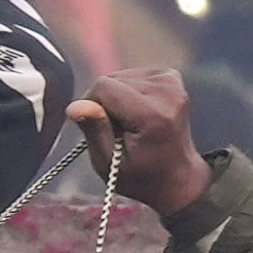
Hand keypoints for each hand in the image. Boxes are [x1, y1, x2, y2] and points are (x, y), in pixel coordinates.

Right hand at [70, 69, 208, 213]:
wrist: (177, 177)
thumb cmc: (141, 176)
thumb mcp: (109, 163)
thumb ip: (94, 130)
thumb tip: (75, 106)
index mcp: (153, 116)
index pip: (104, 86)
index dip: (92, 105)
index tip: (99, 128)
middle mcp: (167, 93)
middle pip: (112, 79)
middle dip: (107, 103)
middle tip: (119, 131)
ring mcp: (173, 82)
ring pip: (120, 77)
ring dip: (118, 99)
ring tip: (130, 125)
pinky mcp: (171, 77)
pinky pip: (133, 76)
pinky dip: (129, 93)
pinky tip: (138, 114)